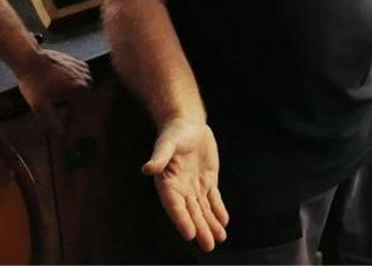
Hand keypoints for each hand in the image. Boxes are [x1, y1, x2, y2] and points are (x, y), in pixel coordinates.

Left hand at [15, 48, 91, 135]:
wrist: (29, 59)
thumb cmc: (34, 80)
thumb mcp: (39, 106)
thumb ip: (52, 122)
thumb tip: (61, 133)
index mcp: (80, 89)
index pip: (79, 113)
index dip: (71, 125)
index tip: (65, 132)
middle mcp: (86, 78)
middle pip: (80, 102)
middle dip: (68, 110)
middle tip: (55, 114)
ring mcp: (82, 69)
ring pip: (79, 91)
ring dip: (69, 98)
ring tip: (52, 99)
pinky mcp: (77, 63)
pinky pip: (77, 81)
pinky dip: (69, 86)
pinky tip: (55, 86)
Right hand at [142, 119, 229, 252]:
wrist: (188, 125)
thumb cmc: (174, 133)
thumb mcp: (166, 143)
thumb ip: (159, 157)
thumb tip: (147, 169)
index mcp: (167, 183)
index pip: (175, 206)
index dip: (182, 220)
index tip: (190, 234)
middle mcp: (180, 189)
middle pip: (191, 213)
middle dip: (200, 229)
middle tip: (208, 246)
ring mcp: (194, 187)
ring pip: (203, 209)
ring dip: (210, 224)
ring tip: (219, 239)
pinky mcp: (207, 181)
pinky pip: (213, 199)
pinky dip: (218, 211)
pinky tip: (223, 223)